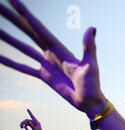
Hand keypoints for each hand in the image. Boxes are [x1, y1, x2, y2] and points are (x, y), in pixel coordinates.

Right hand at [0, 0, 105, 116]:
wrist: (90, 102)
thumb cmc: (93, 85)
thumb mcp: (91, 65)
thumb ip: (89, 47)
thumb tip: (92, 28)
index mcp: (60, 49)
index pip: (39, 28)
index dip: (25, 14)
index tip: (11, 0)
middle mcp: (51, 53)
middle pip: (28, 32)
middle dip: (13, 19)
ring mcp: (46, 64)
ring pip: (23, 48)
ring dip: (9, 39)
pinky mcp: (44, 76)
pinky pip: (24, 68)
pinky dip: (12, 62)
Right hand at [19, 109, 44, 129]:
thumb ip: (32, 126)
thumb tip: (28, 121)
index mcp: (37, 122)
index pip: (32, 116)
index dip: (30, 113)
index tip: (27, 109)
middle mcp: (35, 122)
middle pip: (27, 120)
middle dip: (23, 123)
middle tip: (20, 126)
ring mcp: (33, 123)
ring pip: (26, 122)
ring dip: (23, 124)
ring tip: (21, 128)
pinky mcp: (31, 125)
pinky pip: (27, 124)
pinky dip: (25, 127)